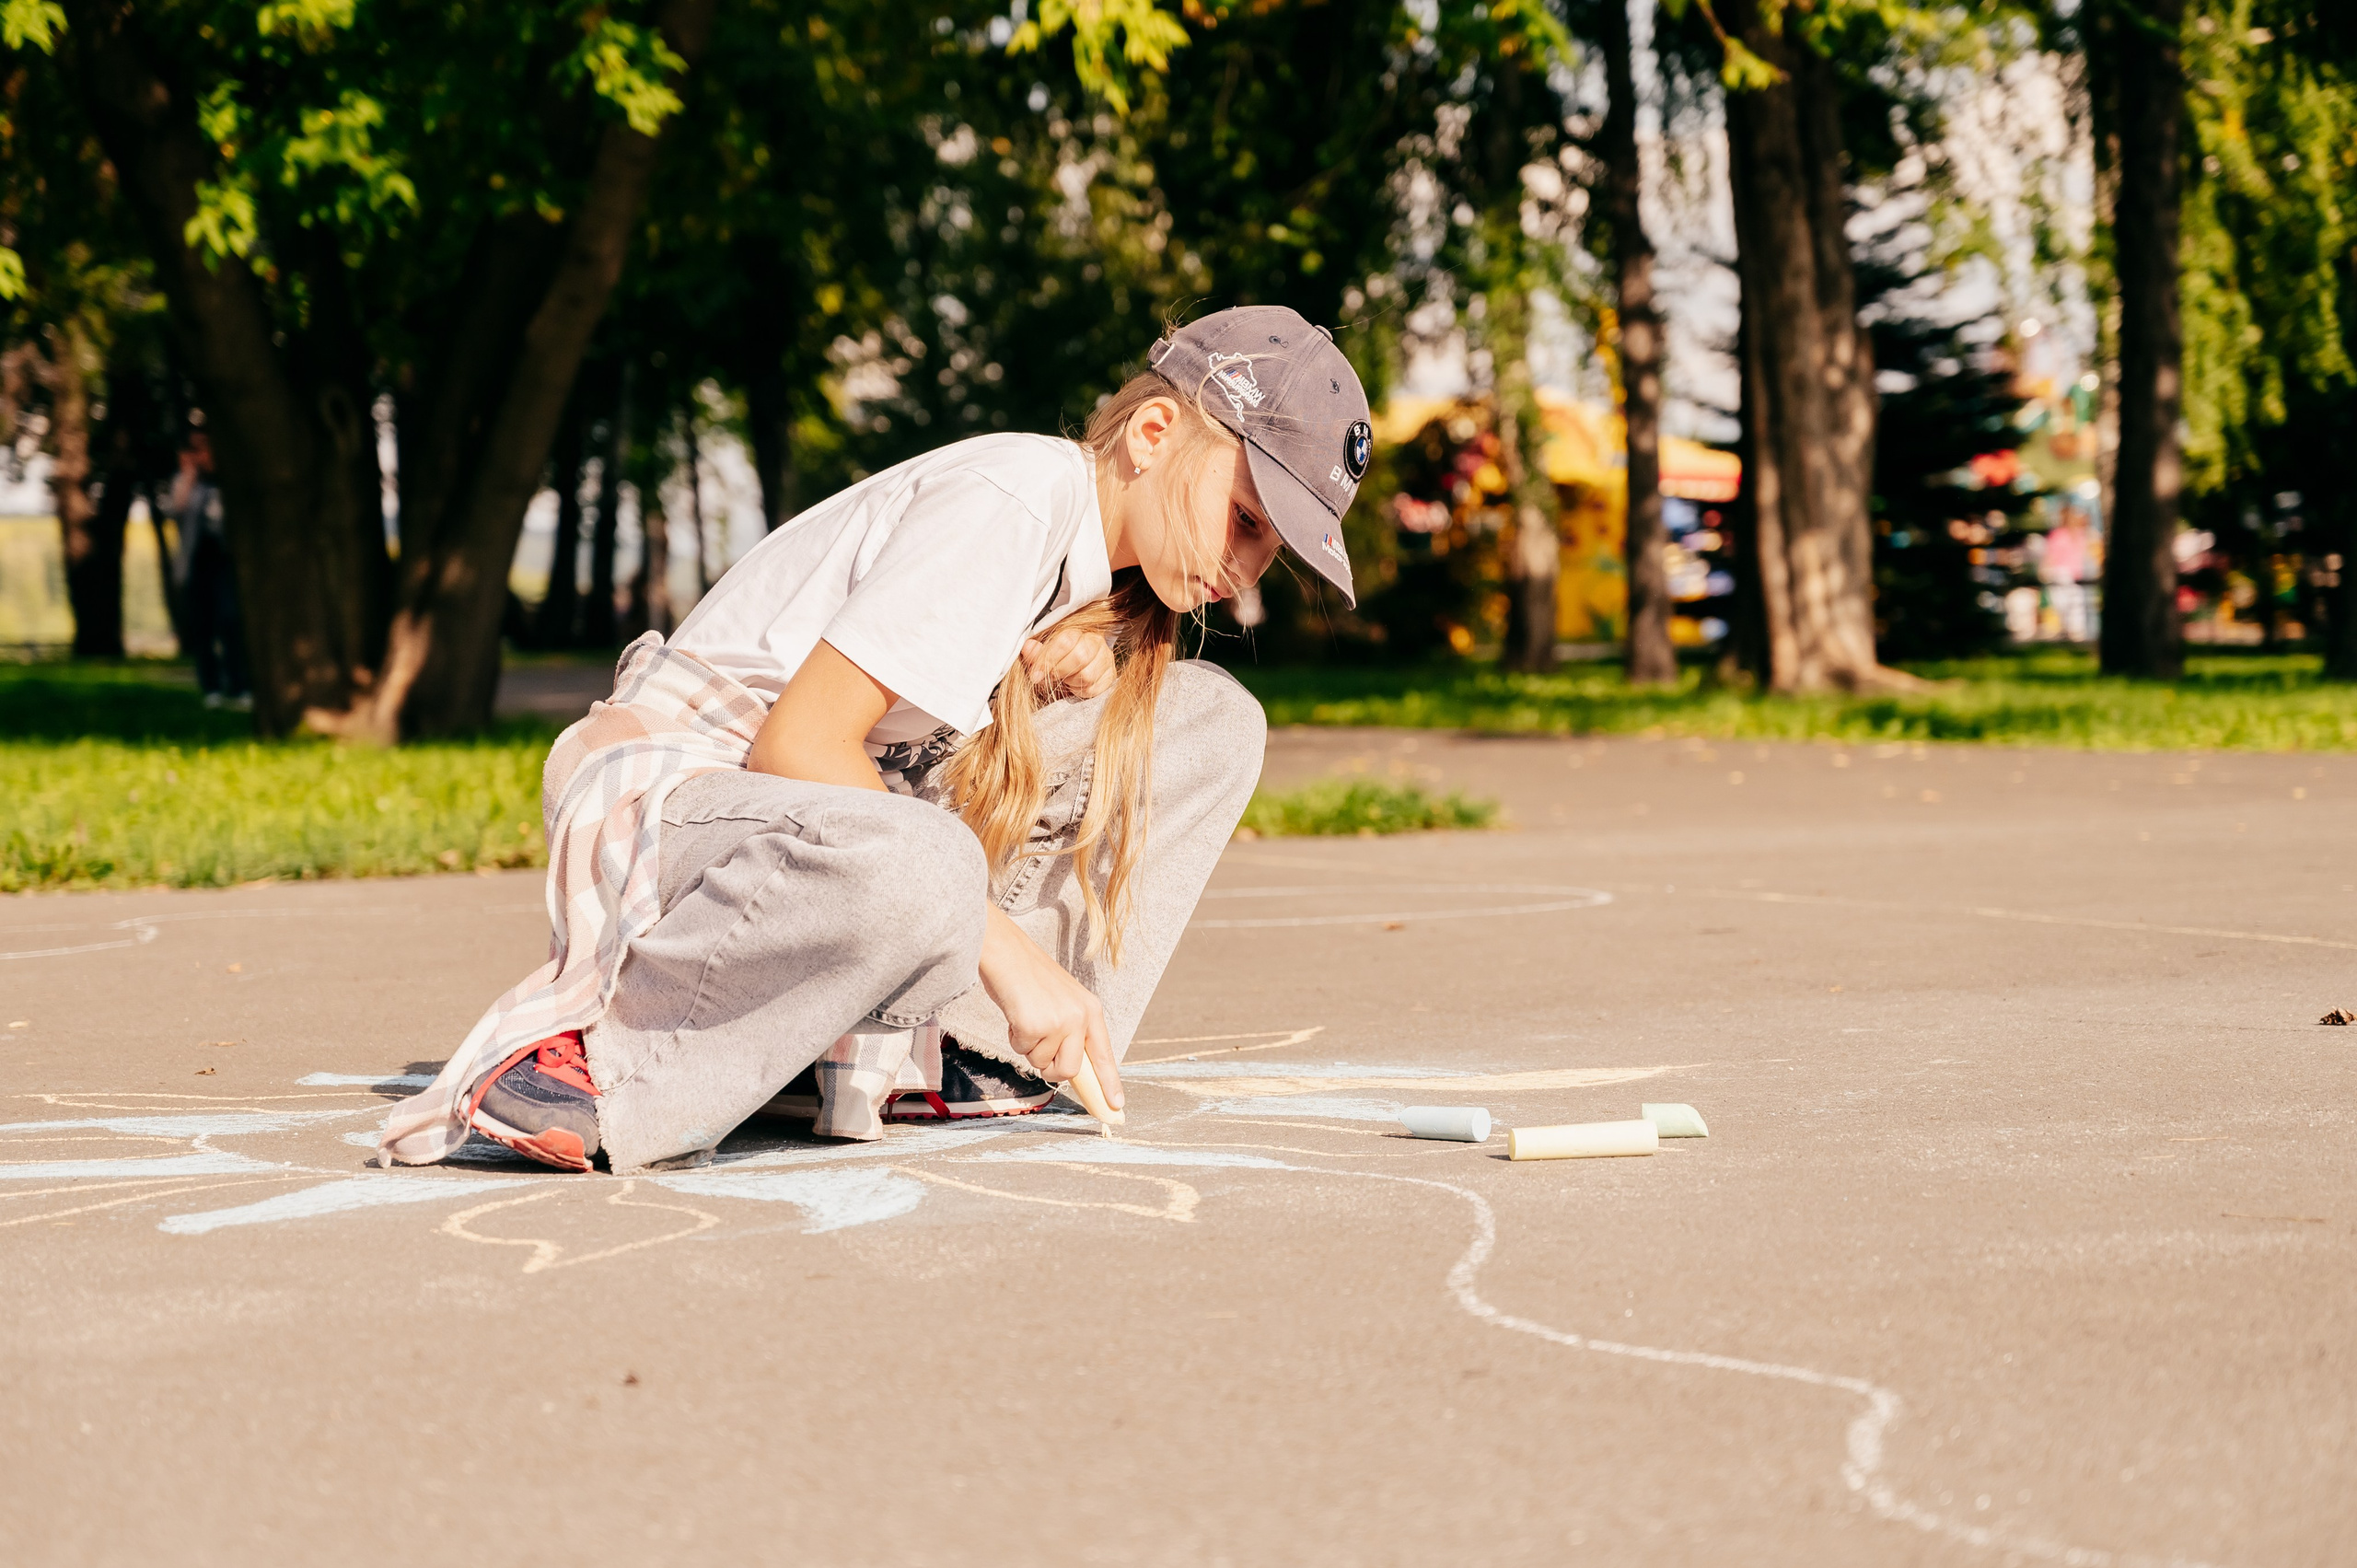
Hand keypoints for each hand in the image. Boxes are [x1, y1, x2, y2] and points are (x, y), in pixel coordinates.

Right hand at [975, 907, 1123, 1109]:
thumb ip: (1072, 1031)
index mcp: (1091, 1010)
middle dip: (1051, 1068)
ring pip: (1042, 1063)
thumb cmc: (1030, 978)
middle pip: (1069, 1071)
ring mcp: (1058, 1022)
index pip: (1104, 1054)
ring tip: (1026, 1017)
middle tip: (1038, 1044)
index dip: (1109, 1083)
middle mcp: (1080, 1017)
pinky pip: (1022, 1050)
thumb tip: (1070, 1069)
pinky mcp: (1034, 1025)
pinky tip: (1016, 1013)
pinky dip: (1014, 1037)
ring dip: (1029, 1047)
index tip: (1117, 1106)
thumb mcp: (1063, 1001)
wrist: (1007, 953)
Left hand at [1021, 626, 1116, 701]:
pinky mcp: (1110, 676)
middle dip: (1060, 671)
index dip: (1048, 659)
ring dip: (1070, 682)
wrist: (1071, 671)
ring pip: (1088, 674)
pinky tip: (1075, 685)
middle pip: (1080, 656)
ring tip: (1064, 680)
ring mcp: (1106, 658)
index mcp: (1077, 630)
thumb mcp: (1042, 656)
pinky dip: (1081, 691)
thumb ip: (1035, 653)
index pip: (1066, 640)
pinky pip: (1094, 688)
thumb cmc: (1056, 661)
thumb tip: (1027, 647)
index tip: (1036, 674)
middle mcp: (1095, 641)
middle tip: (1050, 677)